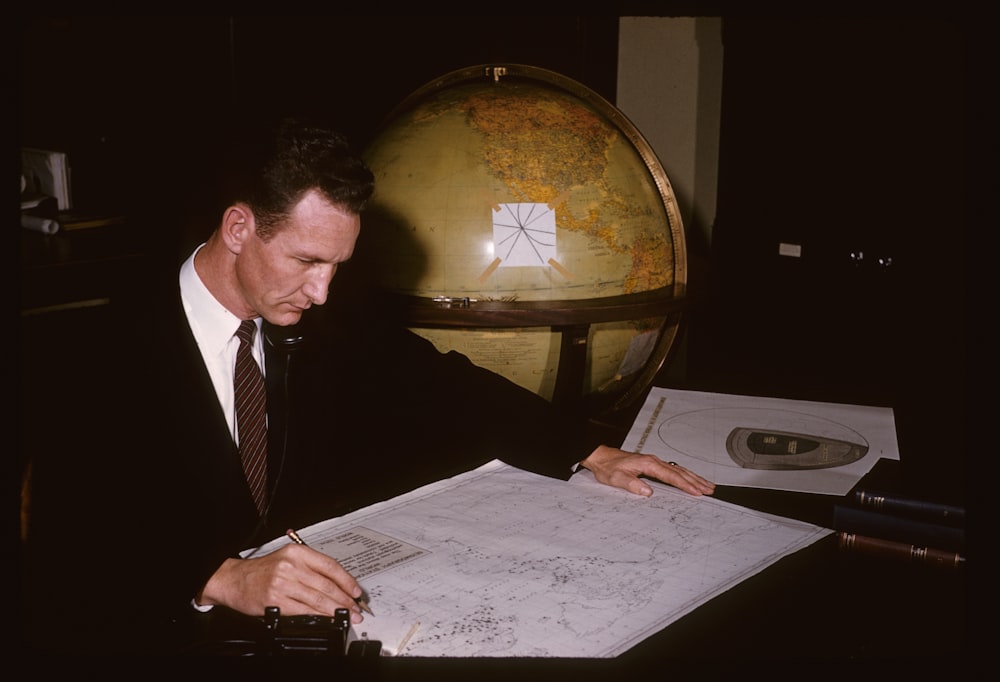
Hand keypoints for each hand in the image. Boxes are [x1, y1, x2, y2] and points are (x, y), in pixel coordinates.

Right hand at [196, 543, 365, 622]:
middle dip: (345, 598)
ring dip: (336, 609)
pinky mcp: (276, 600)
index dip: (347, 580)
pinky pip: (303, 611)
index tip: (356, 591)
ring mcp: (283, 583)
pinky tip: (328, 618)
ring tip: (347, 615)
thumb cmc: (262, 571)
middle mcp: (291, 565)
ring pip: (317, 599)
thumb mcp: (287, 558)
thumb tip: (338, 583)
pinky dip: (319, 616)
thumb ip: (311, 567)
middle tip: (356, 607)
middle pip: (326, 584)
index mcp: (297, 552)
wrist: (235, 579)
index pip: (330, 566)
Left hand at [579, 445, 714, 497]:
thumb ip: (632, 484)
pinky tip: (691, 479)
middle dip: (696, 481)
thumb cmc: (608, 467)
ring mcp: (654, 462)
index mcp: (648, 463)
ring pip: (679, 470)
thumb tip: (647, 491)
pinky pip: (673, 470)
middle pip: (680, 472)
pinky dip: (685, 475)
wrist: (601, 457)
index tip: (696, 492)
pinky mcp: (652, 464)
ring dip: (694, 478)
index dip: (685, 485)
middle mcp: (654, 461)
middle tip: (709, 490)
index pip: (671, 476)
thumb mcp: (617, 478)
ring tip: (707, 485)